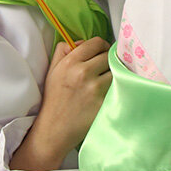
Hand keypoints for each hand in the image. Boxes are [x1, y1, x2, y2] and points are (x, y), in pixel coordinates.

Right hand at [9, 37, 111, 170]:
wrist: (55, 129)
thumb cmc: (54, 99)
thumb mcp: (52, 70)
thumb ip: (63, 51)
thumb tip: (80, 41)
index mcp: (70, 62)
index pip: (96, 43)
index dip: (102, 46)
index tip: (103, 53)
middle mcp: (83, 73)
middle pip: (109, 56)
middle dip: (108, 60)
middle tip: (106, 68)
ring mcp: (95, 89)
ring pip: (116, 71)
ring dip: (114, 74)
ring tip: (108, 81)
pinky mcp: (104, 103)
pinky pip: (118, 88)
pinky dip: (117, 88)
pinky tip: (111, 92)